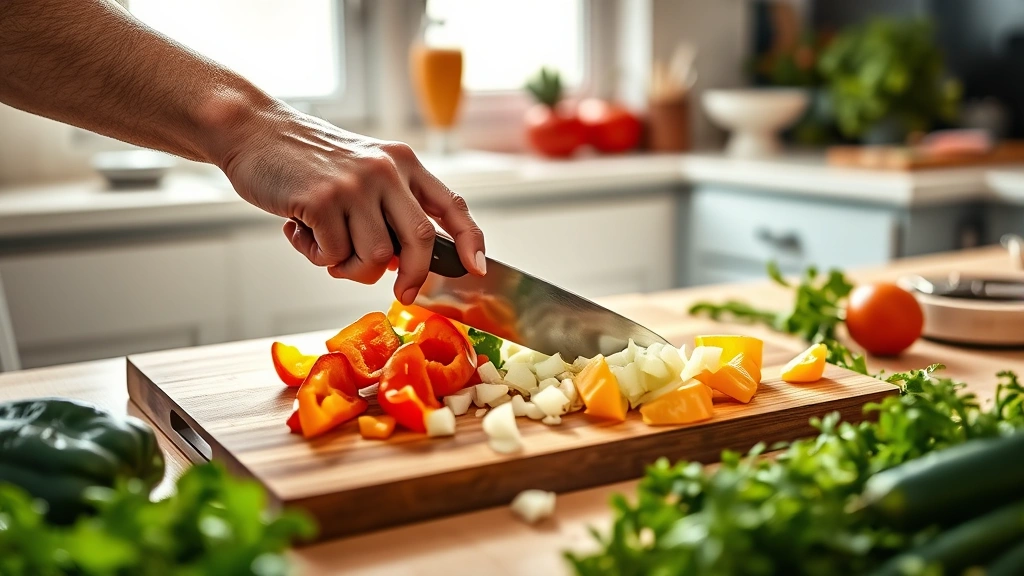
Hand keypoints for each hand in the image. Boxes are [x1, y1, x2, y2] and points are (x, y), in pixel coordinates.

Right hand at [215, 104, 485, 304]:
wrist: (253, 131)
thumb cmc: (308, 161)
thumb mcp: (362, 169)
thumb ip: (388, 208)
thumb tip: (405, 262)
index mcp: (403, 162)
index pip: (451, 204)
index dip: (469, 240)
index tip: (476, 269)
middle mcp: (385, 170)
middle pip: (420, 240)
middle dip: (414, 276)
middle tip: (402, 293)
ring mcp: (354, 185)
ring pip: (375, 256)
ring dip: (349, 266)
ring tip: (324, 242)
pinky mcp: (322, 200)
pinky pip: (334, 255)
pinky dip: (317, 255)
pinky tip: (300, 230)